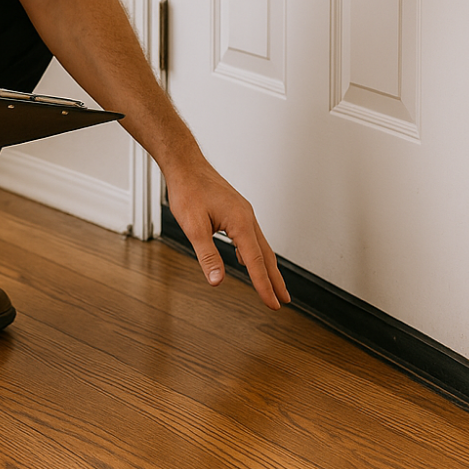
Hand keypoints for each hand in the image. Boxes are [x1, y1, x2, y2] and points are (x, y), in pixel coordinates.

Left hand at [165, 158, 289, 310]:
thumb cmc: (188, 189)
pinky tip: (246, 258)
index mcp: (240, 222)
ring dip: (266, 266)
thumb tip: (217, 280)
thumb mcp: (193, 226)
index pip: (256, 261)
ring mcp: (243, 212)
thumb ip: (207, 255)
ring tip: (271, 284)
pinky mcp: (236, 209)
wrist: (185, 164)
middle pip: (266, 254)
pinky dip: (254, 252)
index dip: (264, 286)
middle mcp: (246, 216)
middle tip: (283, 300)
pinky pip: (250, 235)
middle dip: (275, 279)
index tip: (273, 304)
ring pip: (260, 244)